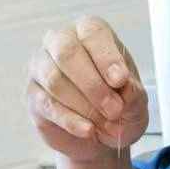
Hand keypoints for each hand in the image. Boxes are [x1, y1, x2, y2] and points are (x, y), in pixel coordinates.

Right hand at [26, 17, 148, 162]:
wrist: (101, 135)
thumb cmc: (118, 106)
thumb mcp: (136, 101)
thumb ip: (133, 92)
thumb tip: (125, 87)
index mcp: (89, 33)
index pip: (93, 33)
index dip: (107, 57)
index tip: (121, 81)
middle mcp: (60, 42)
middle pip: (67, 53)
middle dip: (93, 85)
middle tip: (115, 109)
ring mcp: (41, 67)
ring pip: (54, 80)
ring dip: (84, 106)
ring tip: (105, 123)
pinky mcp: (33, 94)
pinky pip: (47, 104)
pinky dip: (71, 120)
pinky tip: (88, 130)